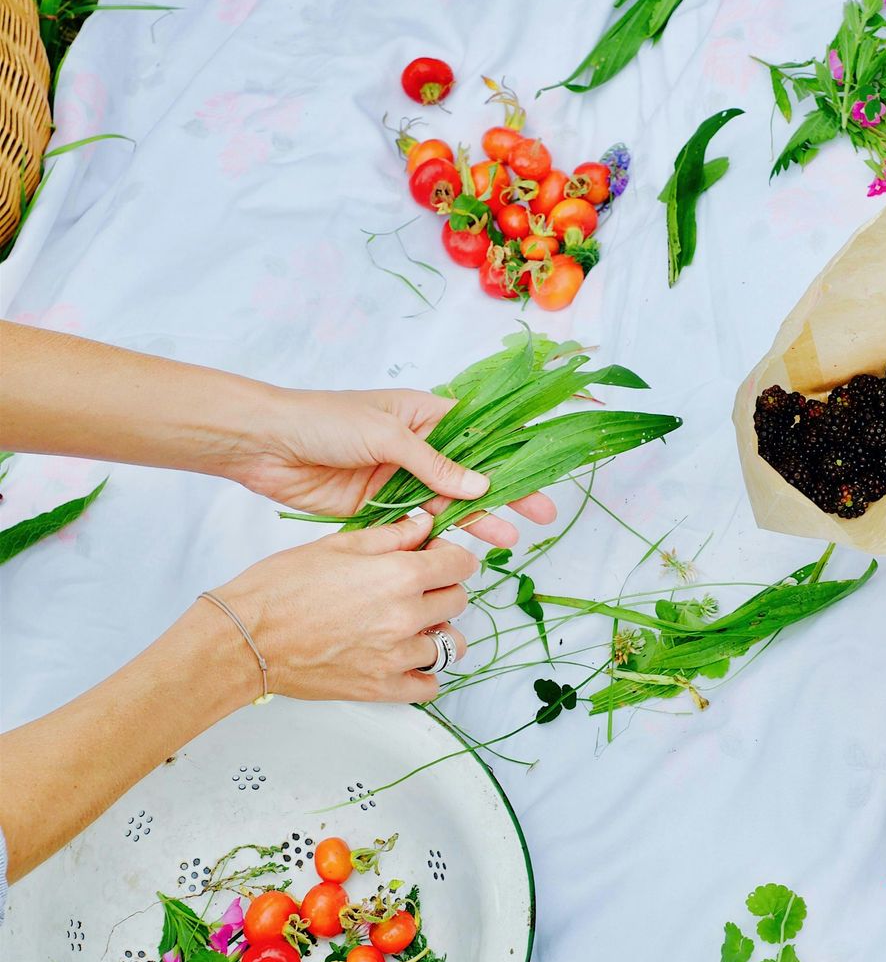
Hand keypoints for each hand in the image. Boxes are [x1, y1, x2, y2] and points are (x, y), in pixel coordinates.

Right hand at [211, 513, 477, 703]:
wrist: (246, 638)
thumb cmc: (280, 588)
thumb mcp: (337, 546)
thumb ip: (390, 536)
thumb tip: (424, 525)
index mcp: (399, 576)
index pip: (460, 565)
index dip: (451, 557)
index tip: (439, 559)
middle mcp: (405, 617)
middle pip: (457, 602)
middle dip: (443, 590)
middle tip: (418, 588)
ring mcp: (396, 656)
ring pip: (450, 644)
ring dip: (437, 632)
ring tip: (410, 625)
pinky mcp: (381, 687)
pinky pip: (429, 686)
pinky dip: (425, 673)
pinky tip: (406, 658)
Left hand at [223, 384, 555, 548]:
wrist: (265, 444)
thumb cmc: (323, 420)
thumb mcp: (387, 434)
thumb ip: (435, 464)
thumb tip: (480, 487)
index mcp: (424, 414)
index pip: (481, 433)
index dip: (513, 452)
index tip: (543, 471)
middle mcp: (417, 446)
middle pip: (472, 473)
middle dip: (506, 494)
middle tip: (541, 516)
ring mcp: (399, 478)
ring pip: (448, 503)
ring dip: (476, 520)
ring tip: (508, 541)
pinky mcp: (378, 508)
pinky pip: (416, 524)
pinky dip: (437, 536)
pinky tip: (459, 547)